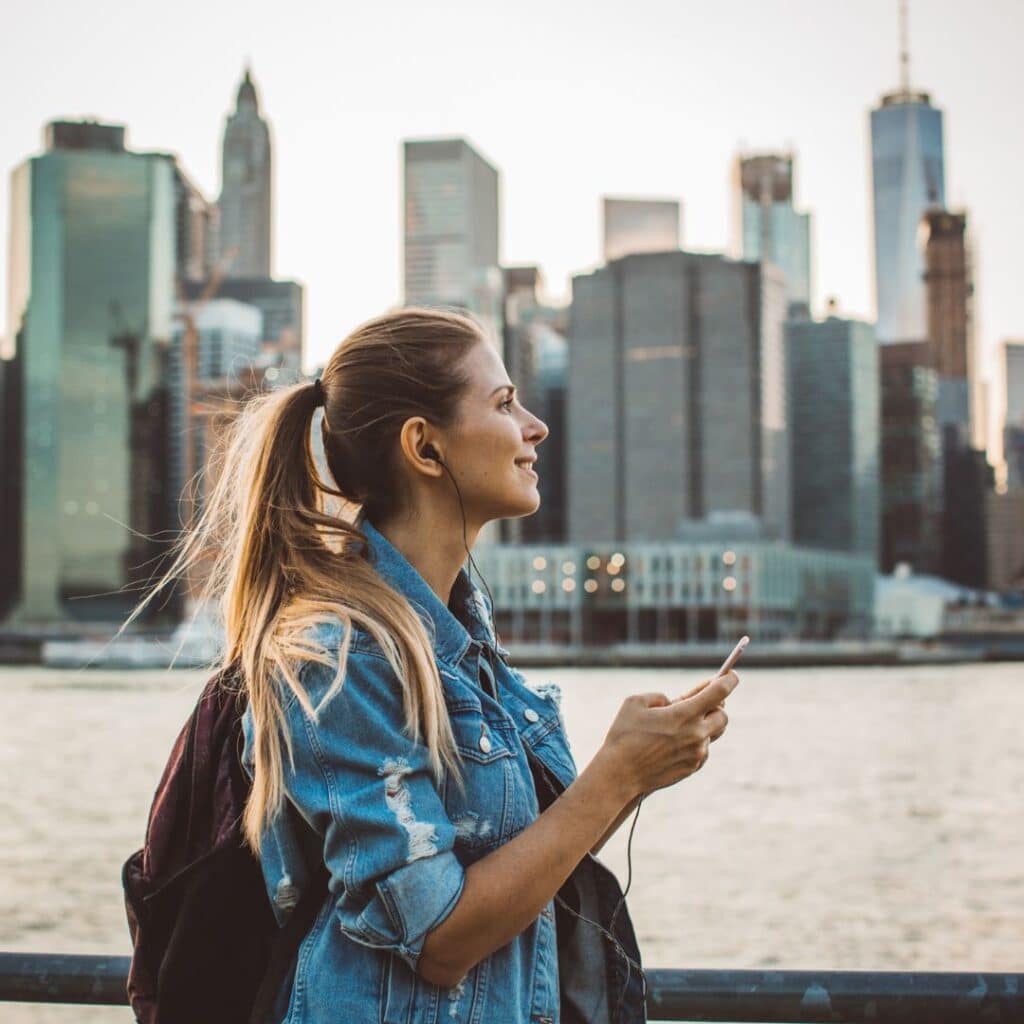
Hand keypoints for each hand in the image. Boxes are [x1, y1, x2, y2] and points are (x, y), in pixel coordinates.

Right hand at [598, 671, 738, 801]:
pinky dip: (695, 742)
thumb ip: (660, 697)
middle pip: (723, 715)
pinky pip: (703, 750)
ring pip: (713, 734)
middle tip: (702, 701)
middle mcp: (696, 734)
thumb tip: (673, 702)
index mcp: (684, 714)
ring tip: (683, 723)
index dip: (728, 680)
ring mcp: (696, 753)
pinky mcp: (692, 768)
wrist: (620, 774)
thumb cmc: (624, 735)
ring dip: (704, 725)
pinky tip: (676, 742)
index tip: (731, 675)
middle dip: (716, 706)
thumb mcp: (635, 703)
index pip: (719, 692)